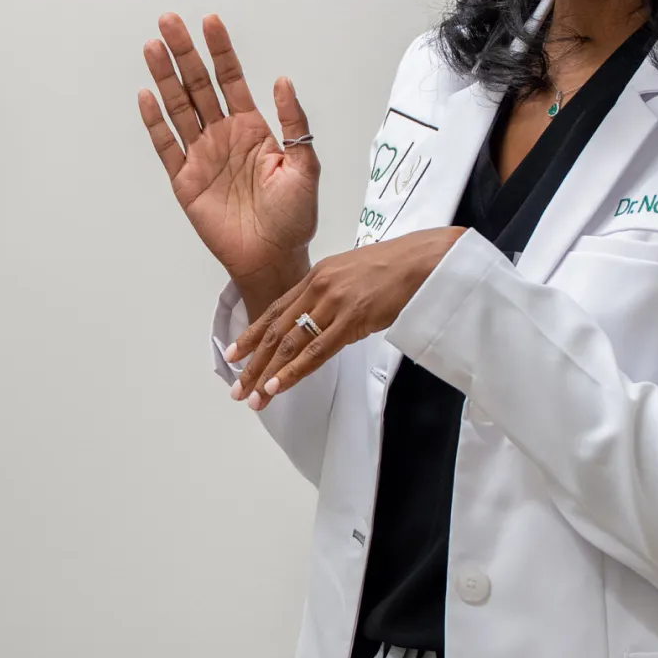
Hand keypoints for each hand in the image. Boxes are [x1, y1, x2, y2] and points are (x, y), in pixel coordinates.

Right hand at [139, 13, 318, 316]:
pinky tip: (147, 95)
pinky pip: (166, 146)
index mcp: (252, 128)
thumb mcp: (306, 166)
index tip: (210, 21)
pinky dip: (155, 122)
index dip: (221, 51)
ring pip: (178, 108)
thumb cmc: (294, 217)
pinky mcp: (185, 181)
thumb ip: (294, 124)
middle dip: (184, 53)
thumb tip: (283, 81)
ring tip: (152, 47)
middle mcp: (223, 136)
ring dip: (164, 78)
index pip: (230, 79)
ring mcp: (201, 156)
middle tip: (168, 21)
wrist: (273, 257)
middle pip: (197, 86)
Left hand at [225, 228, 465, 407]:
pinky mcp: (352, 319)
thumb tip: (318, 319)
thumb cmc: (395, 267)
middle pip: (275, 331)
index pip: (274, 310)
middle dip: (253, 362)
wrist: (424, 260)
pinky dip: (294, 371)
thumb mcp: (351, 274)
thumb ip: (330, 295)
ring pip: (290, 344)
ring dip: (269, 374)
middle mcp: (318, 288)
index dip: (251, 335)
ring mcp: (333, 303)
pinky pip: (317, 351)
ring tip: (254, 397)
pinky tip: (279, 386)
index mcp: (316, 276)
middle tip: (237, 388)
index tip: (233, 354)